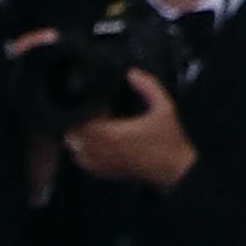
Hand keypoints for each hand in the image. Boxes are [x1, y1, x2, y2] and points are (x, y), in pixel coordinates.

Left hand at [60, 70, 197, 188]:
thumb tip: (131, 72)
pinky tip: (97, 142)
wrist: (174, 170)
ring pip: (73, 150)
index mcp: (112, 134)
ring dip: (78, 137)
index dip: (85, 111)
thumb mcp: (164, 107)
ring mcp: (100, 164)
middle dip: (78, 123)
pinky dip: (82, 151)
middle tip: (93, 114)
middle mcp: (102, 151)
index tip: (99, 105)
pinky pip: (81, 162)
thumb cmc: (169, 140)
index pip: (81, 122)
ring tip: (93, 127)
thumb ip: (148, 86)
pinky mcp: (103, 173)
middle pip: (71, 135)